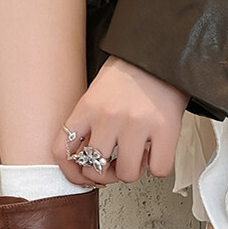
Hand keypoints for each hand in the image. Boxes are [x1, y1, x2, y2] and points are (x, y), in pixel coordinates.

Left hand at [52, 56, 188, 186]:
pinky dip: (158, 167)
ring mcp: (137, 124)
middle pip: (95, 169)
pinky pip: (158, 170)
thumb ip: (88, 125)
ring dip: (134, 171)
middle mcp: (108, 117)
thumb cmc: (129, 74)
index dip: (70, 172)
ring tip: (139, 155)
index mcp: (87, 108)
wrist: (161, 53)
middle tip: (115, 165)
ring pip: (127, 175)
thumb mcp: (96, 94)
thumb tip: (86, 160)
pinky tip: (156, 151)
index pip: (62, 150)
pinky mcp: (165, 128)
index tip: (81, 175)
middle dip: (106, 174)